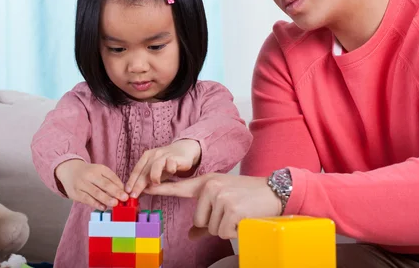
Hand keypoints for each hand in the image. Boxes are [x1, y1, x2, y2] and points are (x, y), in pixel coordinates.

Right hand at [55, 159, 128, 209]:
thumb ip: (111, 180)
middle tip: (124, 198)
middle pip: (104, 184)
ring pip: (95, 192)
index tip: (127, 193)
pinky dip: (95, 204)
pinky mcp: (75, 193)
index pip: (111, 177)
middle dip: (115, 192)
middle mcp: (90, 175)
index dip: (119, 185)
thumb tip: (123, 191)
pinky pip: (87, 199)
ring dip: (106, 199)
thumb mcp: (100, 172)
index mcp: (99, 169)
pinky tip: (103, 207)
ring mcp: (81, 184)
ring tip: (115, 203)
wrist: (69, 171)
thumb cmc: (89, 173)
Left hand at [125, 139, 201, 197]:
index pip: (137, 170)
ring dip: (154, 176)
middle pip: (144, 170)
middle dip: (138, 184)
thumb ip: (147, 180)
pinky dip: (170, 168)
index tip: (127, 192)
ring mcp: (164, 155)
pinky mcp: (175, 157)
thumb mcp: (156, 171)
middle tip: (134, 195)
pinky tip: (171, 173)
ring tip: (154, 184)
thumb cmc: (167, 163)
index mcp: (146, 157)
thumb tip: (138, 193)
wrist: (184, 150)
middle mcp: (154, 155)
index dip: (131, 181)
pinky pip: (171, 163)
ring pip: (156, 165)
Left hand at [144, 173, 281, 238]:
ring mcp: (221, 197)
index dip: (161, 188)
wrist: (273, 191)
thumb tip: (190, 235)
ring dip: (225, 227)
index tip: (144, 188)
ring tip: (239, 213)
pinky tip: (243, 218)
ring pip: (211, 228)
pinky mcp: (231, 210)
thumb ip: (205, 217)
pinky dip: (234, 231)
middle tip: (232, 212)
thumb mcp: (224, 200)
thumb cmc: (248, 196)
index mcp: (207, 182)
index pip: (180, 187)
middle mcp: (211, 187)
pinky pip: (223, 232)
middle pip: (198, 220)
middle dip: (214, 223)